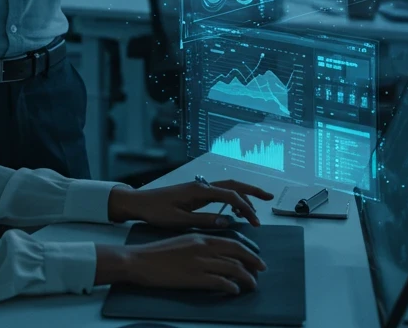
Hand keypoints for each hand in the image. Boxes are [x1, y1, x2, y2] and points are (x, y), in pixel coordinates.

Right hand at [96, 234, 266, 293]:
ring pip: (233, 269)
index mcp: (201, 237)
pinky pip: (221, 283)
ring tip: (252, 285)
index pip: (233, 243)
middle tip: (261, 272)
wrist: (140, 261)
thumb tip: (217, 253)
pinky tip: (234, 291)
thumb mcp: (183, 241)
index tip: (257, 258)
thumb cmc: (157, 253)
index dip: (249, 252)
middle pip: (237, 255)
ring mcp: (200, 263)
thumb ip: (201, 245)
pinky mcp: (195, 278)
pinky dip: (231, 287)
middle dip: (253, 264)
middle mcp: (204, 247)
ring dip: (246, 279)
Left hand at [109, 179, 273, 228]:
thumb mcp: (180, 220)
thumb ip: (205, 221)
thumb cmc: (156, 211)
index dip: (246, 207)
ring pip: (226, 187)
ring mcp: (198, 187)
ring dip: (242, 197)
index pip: (230, 195)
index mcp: (199, 190)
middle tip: (269, 197)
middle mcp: (201, 185)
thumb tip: (227, 222)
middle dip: (252, 191)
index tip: (255, 221)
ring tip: (251, 213)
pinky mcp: (194, 191)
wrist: (139, 203)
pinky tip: (233, 211)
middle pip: (233, 184)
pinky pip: (218, 192)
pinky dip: (230, 198)